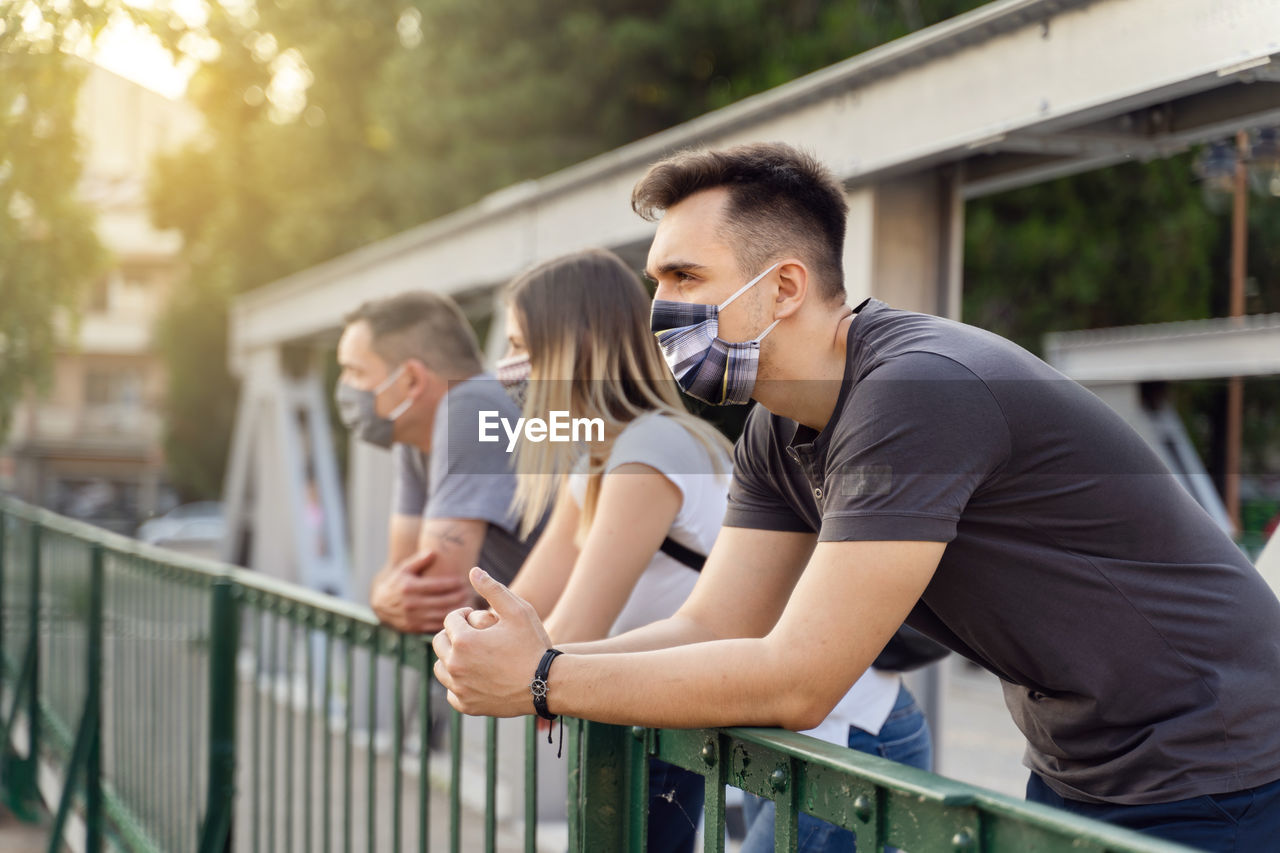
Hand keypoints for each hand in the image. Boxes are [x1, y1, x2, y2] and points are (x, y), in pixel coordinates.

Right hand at [371, 550, 472, 632]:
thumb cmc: (397, 583)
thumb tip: (434, 552)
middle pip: (443, 601)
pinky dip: (449, 621)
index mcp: (410, 587)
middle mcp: (411, 603)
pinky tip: (458, 615)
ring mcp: (413, 617)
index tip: (464, 580)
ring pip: (441, 615)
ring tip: (468, 603)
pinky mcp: (414, 628)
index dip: (453, 584)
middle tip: (471, 592)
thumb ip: (420, 560)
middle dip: (459, 596)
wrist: (380, 605)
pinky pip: (436, 625)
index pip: (438, 586)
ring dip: (457, 610)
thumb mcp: (404, 569)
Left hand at [433, 567, 551, 716]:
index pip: (450, 619)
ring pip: (440, 667)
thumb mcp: (518, 610)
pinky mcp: (466, 705)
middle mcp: (455, 665)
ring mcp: (459, 687)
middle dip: (454, 634)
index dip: (464, 615)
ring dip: (451, 658)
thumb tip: (473, 571)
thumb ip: (493, 589)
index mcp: (464, 640)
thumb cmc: (533, 644)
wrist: (546, 684)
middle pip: (439, 642)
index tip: (479, 619)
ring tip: (473, 654)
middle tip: (474, 635)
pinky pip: (451, 691)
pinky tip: (475, 676)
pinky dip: (458, 683)